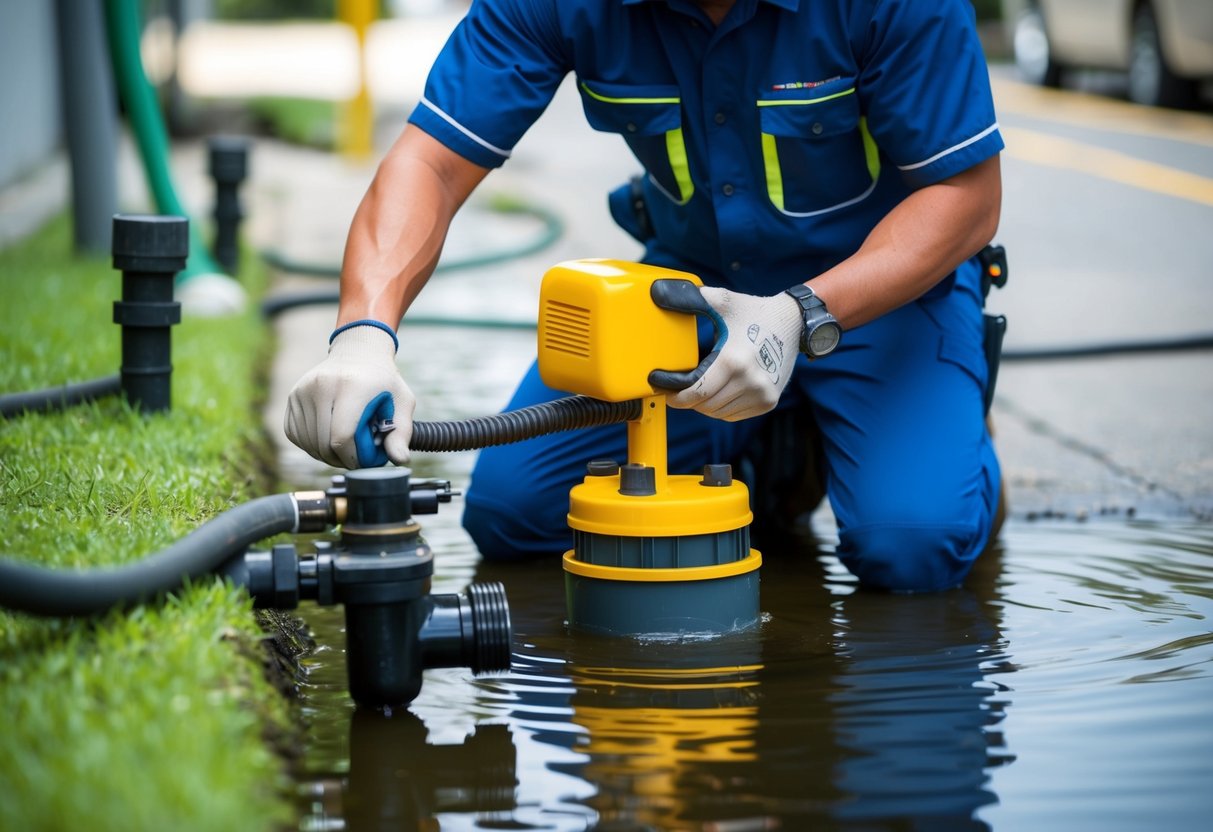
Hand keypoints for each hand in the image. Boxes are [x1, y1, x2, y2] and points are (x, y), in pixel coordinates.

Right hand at [284, 324, 414, 467]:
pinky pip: (295, 435)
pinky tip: (328, 438)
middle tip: (356, 457)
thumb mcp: (402, 402)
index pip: (342, 436)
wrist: (357, 351)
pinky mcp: (293, 397)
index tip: (365, 460)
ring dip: (327, 454)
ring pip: (309, 443)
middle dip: (341, 459)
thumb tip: (400, 460)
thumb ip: (401, 432)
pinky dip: (311, 445)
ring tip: (345, 446)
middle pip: (323, 443)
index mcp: (350, 386)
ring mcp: (302, 391)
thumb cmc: (382, 381)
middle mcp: (321, 386)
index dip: (353, 457)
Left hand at [649, 282, 802, 420]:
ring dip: (706, 404)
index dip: (678, 397)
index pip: (698, 393)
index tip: (667, 392)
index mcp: (735, 361)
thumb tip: (659, 292)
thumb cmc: (754, 312)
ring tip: (704, 385)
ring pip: (719, 413)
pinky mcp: (769, 402)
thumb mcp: (723, 301)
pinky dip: (722, 407)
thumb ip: (691, 298)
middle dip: (690, 399)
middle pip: (706, 405)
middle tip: (682, 387)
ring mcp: (762, 394)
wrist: (793, 322)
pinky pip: (733, 415)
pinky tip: (722, 389)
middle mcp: (751, 382)